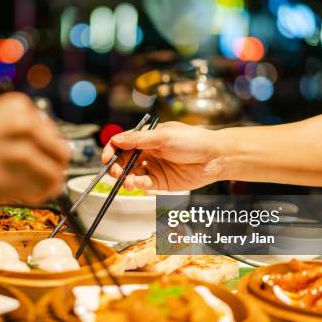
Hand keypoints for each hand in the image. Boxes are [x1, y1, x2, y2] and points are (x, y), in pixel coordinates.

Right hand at [0, 93, 69, 203]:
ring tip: (31, 187)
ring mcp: (22, 153)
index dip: (48, 150)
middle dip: (54, 167)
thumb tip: (47, 153)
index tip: (40, 158)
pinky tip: (23, 194)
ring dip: (47, 185)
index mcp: (20, 108)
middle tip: (42, 175)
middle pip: (62, 154)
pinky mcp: (14, 179)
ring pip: (55, 176)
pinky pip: (40, 192)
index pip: (54, 133)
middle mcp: (26, 127)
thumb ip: (22, 133)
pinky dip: (37, 196)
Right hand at [101, 121, 223, 190]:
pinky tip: (138, 184)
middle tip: (114, 172)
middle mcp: (148, 152)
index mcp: (147, 137)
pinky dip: (138, 184)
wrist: (215, 158)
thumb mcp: (163, 137)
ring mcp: (154, 167)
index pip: (122, 142)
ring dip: (125, 178)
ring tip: (127, 181)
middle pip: (123, 160)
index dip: (111, 150)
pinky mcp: (160, 182)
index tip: (106, 158)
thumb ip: (139, 140)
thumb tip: (116, 140)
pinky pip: (144, 184)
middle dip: (116, 166)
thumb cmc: (193, 141)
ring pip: (131, 174)